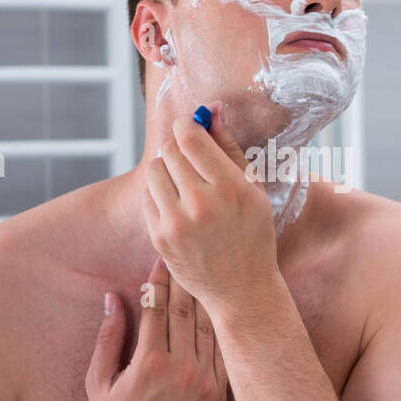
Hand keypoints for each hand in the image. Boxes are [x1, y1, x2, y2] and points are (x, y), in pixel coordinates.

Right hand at [85, 258, 227, 400]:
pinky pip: (222, 353)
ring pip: (208, 329)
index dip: (159, 281)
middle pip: (186, 312)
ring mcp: (205, 383)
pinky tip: (217, 315)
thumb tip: (113, 299)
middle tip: (185, 261)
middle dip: (183, 283)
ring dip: (204, 302)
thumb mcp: (99, 383)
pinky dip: (219, 331)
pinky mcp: (220, 397)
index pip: (158, 307)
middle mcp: (182, 369)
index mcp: (150, 362)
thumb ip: (108, 338)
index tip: (161, 262)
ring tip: (204, 280)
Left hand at [142, 102, 278, 314]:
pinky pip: (147, 196)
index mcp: (230, 187)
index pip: (190, 137)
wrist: (241, 288)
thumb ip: (230, 147)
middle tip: (188, 152)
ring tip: (183, 181)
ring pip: (154, 170)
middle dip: (177, 144)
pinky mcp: (160, 237)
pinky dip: (159, 193)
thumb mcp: (253, 189)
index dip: (186, 124)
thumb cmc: (253, 234)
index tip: (190, 125)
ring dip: (166, 168)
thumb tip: (212, 111)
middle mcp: (201, 203)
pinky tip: (177, 203)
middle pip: (169, 150)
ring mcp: (177, 222)